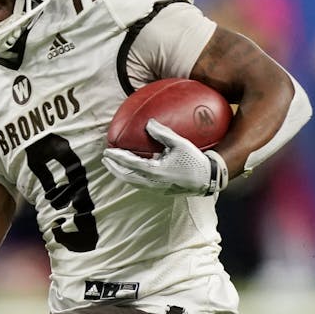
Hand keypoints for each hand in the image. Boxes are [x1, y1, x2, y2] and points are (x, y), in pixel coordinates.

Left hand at [101, 119, 228, 195]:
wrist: (208, 179)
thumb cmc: (195, 160)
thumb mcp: (180, 144)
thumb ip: (163, 133)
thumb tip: (148, 123)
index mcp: (155, 172)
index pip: (129, 164)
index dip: (116, 158)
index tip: (107, 151)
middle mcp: (152, 183)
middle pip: (126, 178)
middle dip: (114, 169)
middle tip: (106, 159)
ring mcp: (156, 189)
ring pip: (133, 183)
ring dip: (122, 174)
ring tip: (115, 165)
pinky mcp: (161, 190)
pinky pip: (141, 184)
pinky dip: (132, 177)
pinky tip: (133, 170)